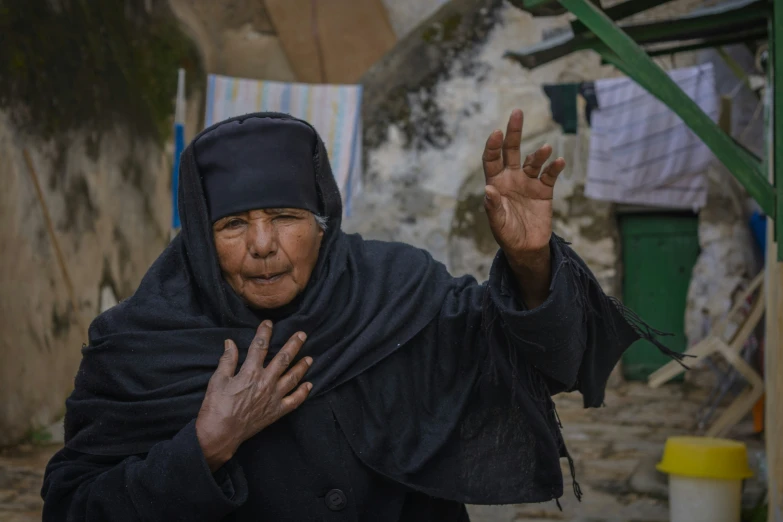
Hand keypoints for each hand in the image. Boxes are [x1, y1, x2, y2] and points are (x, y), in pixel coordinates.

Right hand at [195, 321, 311, 471]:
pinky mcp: (276, 412)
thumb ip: (227, 360)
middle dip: (293, 345)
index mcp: (250, 372)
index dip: (264, 333)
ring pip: (293, 378)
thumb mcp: (217, 380)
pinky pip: (294, 401)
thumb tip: (230, 342)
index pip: (259, 347)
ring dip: (302, 367)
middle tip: (302, 334)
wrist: (220, 434)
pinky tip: (309, 385)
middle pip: (283, 359)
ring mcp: (273, 397)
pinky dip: (302, 393)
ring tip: (310, 358)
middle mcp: (265, 382)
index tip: (269, 323)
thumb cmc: (216, 406)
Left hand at [481, 109, 564, 263]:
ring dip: (539, 154)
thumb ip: (493, 206)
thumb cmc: (507, 234)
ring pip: (533, 161)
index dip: (493, 146)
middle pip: (512, 151)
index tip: (496, 133)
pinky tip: (558, 161)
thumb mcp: (497, 222)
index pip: (492, 159)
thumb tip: (488, 189)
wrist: (527, 248)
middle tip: (517, 112)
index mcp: (496, 183)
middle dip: (514, 132)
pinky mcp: (544, 190)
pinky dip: (554, 167)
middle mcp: (512, 178)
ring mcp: (528, 182)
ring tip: (545, 149)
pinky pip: (550, 175)